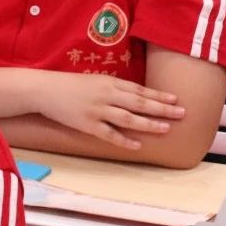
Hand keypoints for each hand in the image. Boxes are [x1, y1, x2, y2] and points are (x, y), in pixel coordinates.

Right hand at [35, 71, 184, 149]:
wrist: (44, 90)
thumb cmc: (69, 84)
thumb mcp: (94, 80)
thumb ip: (113, 87)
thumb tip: (134, 96)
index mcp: (109, 82)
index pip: (139, 90)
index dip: (158, 95)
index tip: (175, 99)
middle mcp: (107, 95)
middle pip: (140, 103)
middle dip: (162, 109)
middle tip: (181, 113)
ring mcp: (97, 111)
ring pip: (129, 119)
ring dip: (149, 124)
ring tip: (165, 128)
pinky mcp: (87, 125)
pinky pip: (109, 134)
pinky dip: (124, 140)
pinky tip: (137, 145)